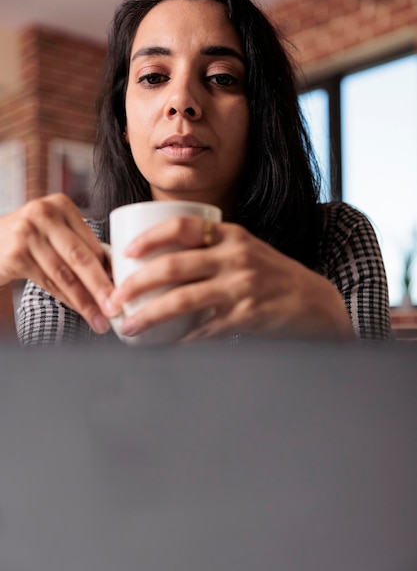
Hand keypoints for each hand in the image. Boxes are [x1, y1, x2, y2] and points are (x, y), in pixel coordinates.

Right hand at [0, 193, 117, 332]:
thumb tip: (115, 278)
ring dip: (85, 301)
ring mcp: (27, 233)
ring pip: (65, 274)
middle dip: (101, 286)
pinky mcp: (15, 254)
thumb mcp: (55, 233)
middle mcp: (43, 214)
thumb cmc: (30, 240)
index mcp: (61, 205)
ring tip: (100, 319)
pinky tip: (79, 310)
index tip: (125, 289)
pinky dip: (66, 299)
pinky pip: (48, 282)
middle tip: (116, 307)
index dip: (110, 269)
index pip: (91, 242)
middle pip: (80, 257)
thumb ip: (81, 246)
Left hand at [109, 216, 354, 340]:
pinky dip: (182, 339)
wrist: (312, 301)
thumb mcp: (245, 250)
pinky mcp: (247, 315)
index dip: (149, 236)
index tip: (127, 251)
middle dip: (136, 283)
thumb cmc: (271, 276)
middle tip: (114, 299)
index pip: (182, 225)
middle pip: (173, 265)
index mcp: (230, 234)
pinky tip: (166, 345)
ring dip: (150, 316)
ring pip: (183, 299)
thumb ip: (211, 251)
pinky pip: (205, 329)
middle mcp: (235, 256)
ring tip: (130, 327)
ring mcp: (241, 286)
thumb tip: (162, 264)